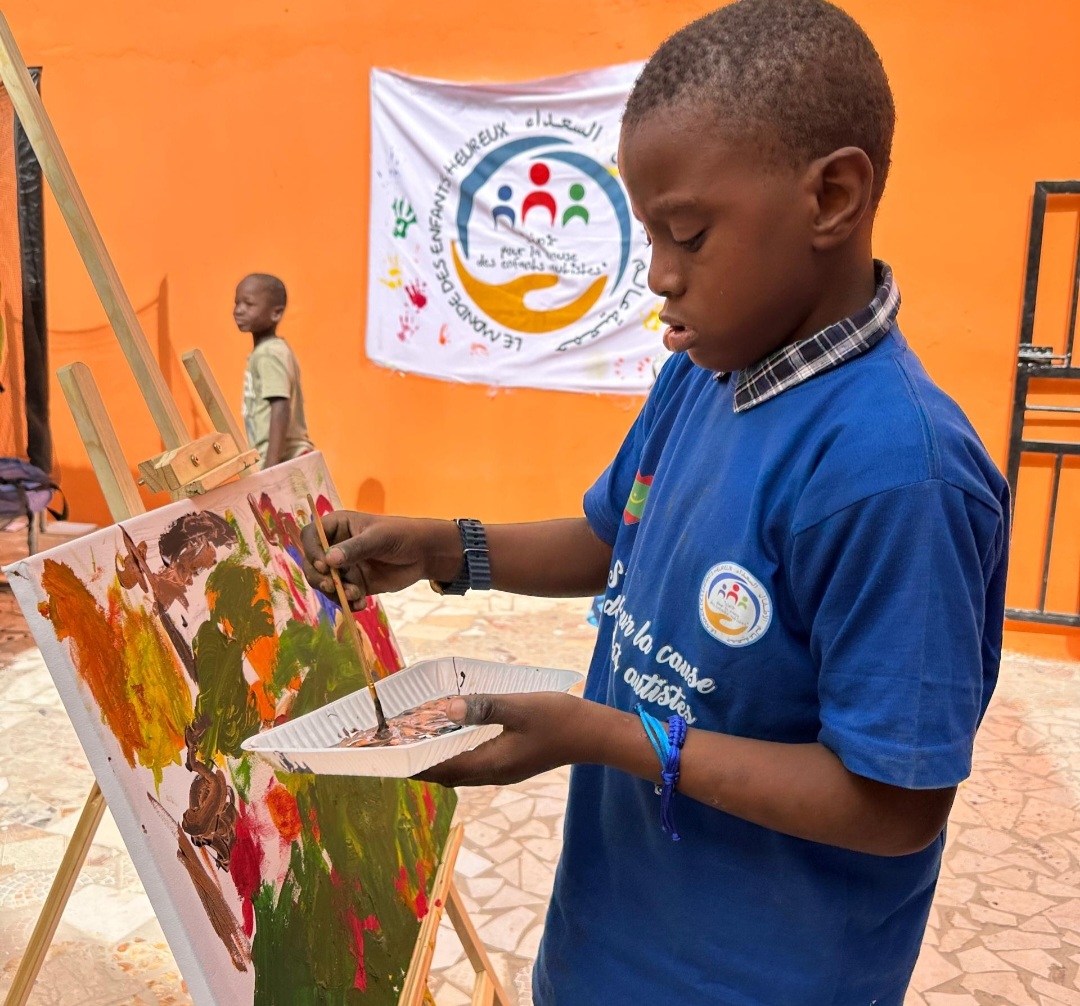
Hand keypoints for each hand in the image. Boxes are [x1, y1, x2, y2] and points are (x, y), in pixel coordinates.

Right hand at [300, 511, 460, 608]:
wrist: (424, 554)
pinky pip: (342, 596)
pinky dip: (348, 602)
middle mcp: (336, 546)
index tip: (323, 565)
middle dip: (319, 577)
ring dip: (336, 593)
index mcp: (337, 526)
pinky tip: (361, 603)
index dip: (312, 551)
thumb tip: (328, 560)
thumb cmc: (402, 535)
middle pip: (312, 563)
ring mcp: (344, 566)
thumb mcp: (378, 538)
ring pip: (325, 583)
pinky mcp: (354, 583)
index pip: (311, 536)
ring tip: (356, 594)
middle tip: (333, 586)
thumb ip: (354, 548)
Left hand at [415, 692, 592, 786]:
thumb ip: (483, 707)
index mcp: (492, 764)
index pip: (443, 770)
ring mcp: (506, 770)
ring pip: (464, 770)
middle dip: (424, 763)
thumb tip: (448, 709)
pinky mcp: (515, 763)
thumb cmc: (559, 719)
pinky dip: (461, 753)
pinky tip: (459, 733)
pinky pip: (478, 763)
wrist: (595, 734)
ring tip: (424, 738)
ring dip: (442, 758)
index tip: (392, 757)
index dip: (416, 766)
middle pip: (449, 774)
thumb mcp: (520, 707)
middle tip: (402, 744)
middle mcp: (494, 774)